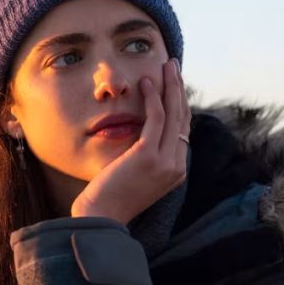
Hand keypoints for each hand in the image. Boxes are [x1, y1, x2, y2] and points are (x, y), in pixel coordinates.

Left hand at [71, 58, 190, 223]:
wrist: (100, 219)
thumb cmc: (109, 200)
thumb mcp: (135, 178)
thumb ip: (144, 160)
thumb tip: (140, 140)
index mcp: (176, 172)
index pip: (182, 131)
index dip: (180, 104)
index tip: (173, 84)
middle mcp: (176, 166)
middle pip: (183, 118)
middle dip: (179, 89)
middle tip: (173, 66)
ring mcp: (165, 161)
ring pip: (173, 114)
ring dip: (170, 86)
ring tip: (166, 65)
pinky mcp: (148, 155)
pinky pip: (155, 118)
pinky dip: (152, 97)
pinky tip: (146, 82)